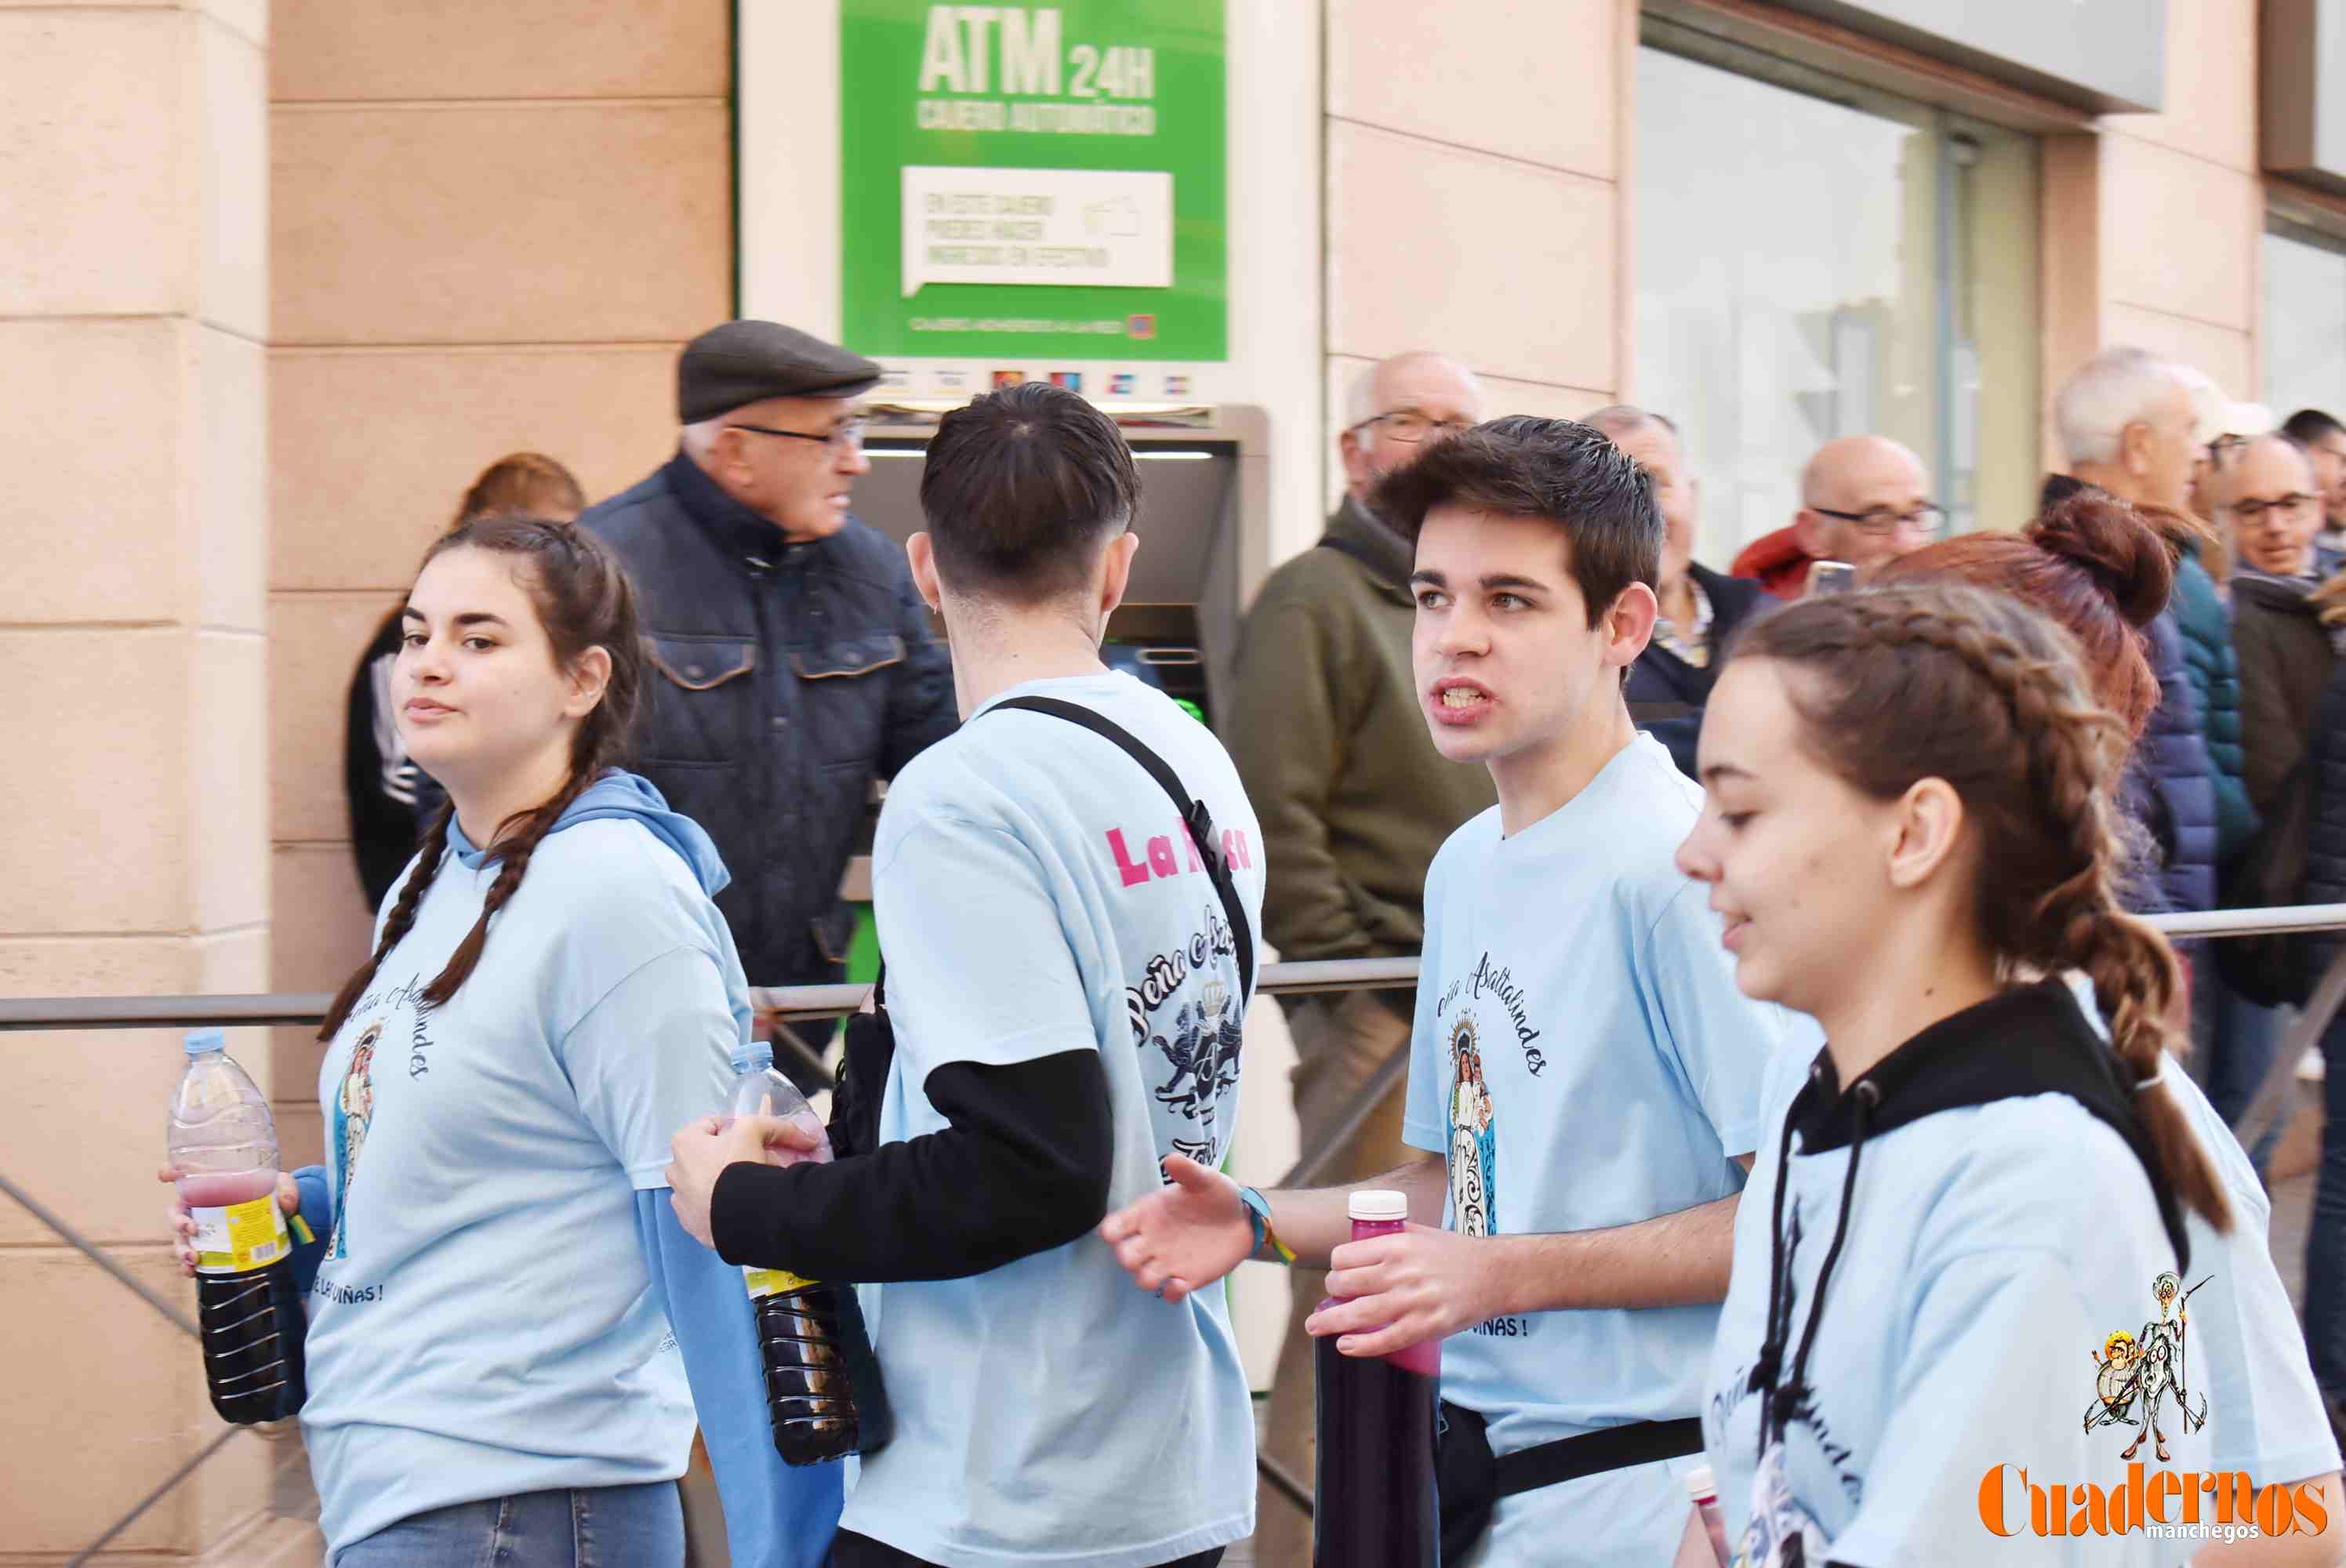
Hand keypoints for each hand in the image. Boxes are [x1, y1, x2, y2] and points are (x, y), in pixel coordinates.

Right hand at [159, 1165, 298, 1279]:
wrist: (280, 1220)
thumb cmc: (273, 1195)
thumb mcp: (282, 1186)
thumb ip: (286, 1188)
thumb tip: (285, 1201)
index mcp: (214, 1183)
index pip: (188, 1173)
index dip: (172, 1171)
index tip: (164, 1174)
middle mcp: (202, 1204)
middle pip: (177, 1211)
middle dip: (178, 1221)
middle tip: (192, 1229)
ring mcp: (202, 1227)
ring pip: (180, 1237)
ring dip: (182, 1248)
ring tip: (193, 1259)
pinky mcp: (207, 1246)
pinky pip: (190, 1257)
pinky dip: (187, 1265)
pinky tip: (192, 1271)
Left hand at [664, 1114, 825, 1249]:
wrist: (741, 1216)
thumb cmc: (740, 1166)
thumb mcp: (756, 1129)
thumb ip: (777, 1126)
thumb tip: (806, 1136)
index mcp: (684, 1143)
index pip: (712, 1125)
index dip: (736, 1129)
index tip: (753, 1139)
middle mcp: (675, 1170)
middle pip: (707, 1154)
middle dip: (728, 1155)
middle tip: (754, 1161)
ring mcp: (680, 1200)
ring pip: (705, 1183)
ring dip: (721, 1181)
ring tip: (746, 1187)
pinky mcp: (691, 1224)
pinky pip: (705, 1208)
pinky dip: (717, 1205)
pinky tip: (735, 1205)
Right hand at [1096, 1154, 1252, 1304]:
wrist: (1243, 1219)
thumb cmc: (1217, 1195)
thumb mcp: (1205, 1179)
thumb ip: (1188, 1171)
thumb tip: (1171, 1160)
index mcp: (1149, 1214)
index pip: (1116, 1226)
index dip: (1111, 1231)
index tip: (1119, 1231)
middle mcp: (1153, 1240)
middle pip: (1124, 1256)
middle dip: (1128, 1258)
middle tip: (1145, 1251)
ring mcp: (1169, 1261)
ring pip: (1142, 1279)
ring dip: (1147, 1278)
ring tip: (1164, 1271)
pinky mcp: (1187, 1278)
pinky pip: (1169, 1294)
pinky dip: (1171, 1291)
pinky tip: (1183, 1281)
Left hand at [1305, 1223, 1500, 1358]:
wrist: (1493, 1274)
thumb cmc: (1455, 1253)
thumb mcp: (1419, 1233)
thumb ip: (1389, 1237)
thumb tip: (1357, 1246)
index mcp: (1396, 1245)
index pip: (1345, 1257)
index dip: (1335, 1267)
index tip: (1336, 1274)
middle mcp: (1401, 1272)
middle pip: (1346, 1284)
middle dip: (1331, 1294)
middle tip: (1329, 1300)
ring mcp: (1413, 1301)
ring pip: (1359, 1314)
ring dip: (1330, 1323)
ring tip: (1314, 1327)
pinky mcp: (1427, 1325)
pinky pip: (1386, 1340)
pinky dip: (1361, 1346)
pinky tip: (1345, 1346)